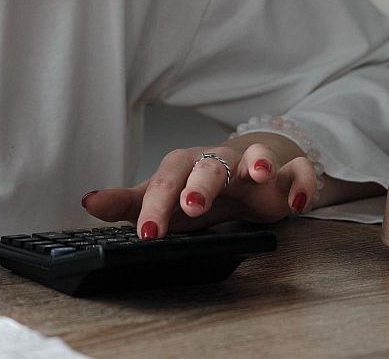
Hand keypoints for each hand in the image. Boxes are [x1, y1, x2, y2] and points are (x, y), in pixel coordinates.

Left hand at [81, 143, 318, 238]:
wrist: (246, 173)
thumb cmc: (197, 188)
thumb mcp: (164, 198)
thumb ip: (128, 203)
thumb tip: (88, 202)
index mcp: (184, 167)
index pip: (165, 182)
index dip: (155, 206)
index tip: (147, 233)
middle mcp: (218, 161)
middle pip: (209, 164)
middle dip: (201, 183)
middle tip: (192, 206)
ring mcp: (253, 165)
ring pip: (256, 156)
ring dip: (258, 162)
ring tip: (260, 175)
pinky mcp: (286, 175)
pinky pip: (298, 172)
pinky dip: (301, 182)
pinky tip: (297, 202)